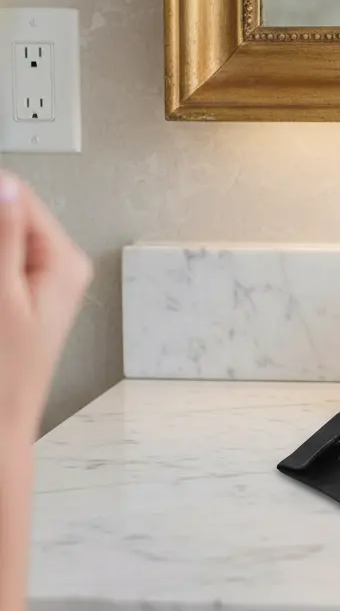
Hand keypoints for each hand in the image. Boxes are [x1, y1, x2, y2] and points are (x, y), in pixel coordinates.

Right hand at [0, 173, 91, 441]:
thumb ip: (4, 238)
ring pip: (2, 239)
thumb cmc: (4, 373)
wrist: (1, 426)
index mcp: (62, 260)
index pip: (18, 197)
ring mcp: (41, 279)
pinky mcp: (22, 295)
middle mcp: (59, 264)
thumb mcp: (1, 297)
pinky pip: (3, 262)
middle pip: (7, 215)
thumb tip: (6, 185)